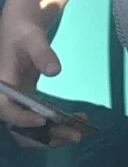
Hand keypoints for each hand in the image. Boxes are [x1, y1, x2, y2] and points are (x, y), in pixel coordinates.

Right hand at [0, 18, 78, 148]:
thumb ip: (42, 53)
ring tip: (81, 131)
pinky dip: (58, 123)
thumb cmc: (24, 33)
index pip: (6, 109)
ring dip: (54, 135)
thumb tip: (54, 71)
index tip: (44, 119)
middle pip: (20, 128)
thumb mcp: (33, 38)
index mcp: (1, 87)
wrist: (22, 31)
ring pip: (31, 129)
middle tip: (75, 135)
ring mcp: (17, 104)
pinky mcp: (28, 102)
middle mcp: (6, 100)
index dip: (22, 118)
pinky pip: (41, 119)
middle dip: (45, 136)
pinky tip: (80, 118)